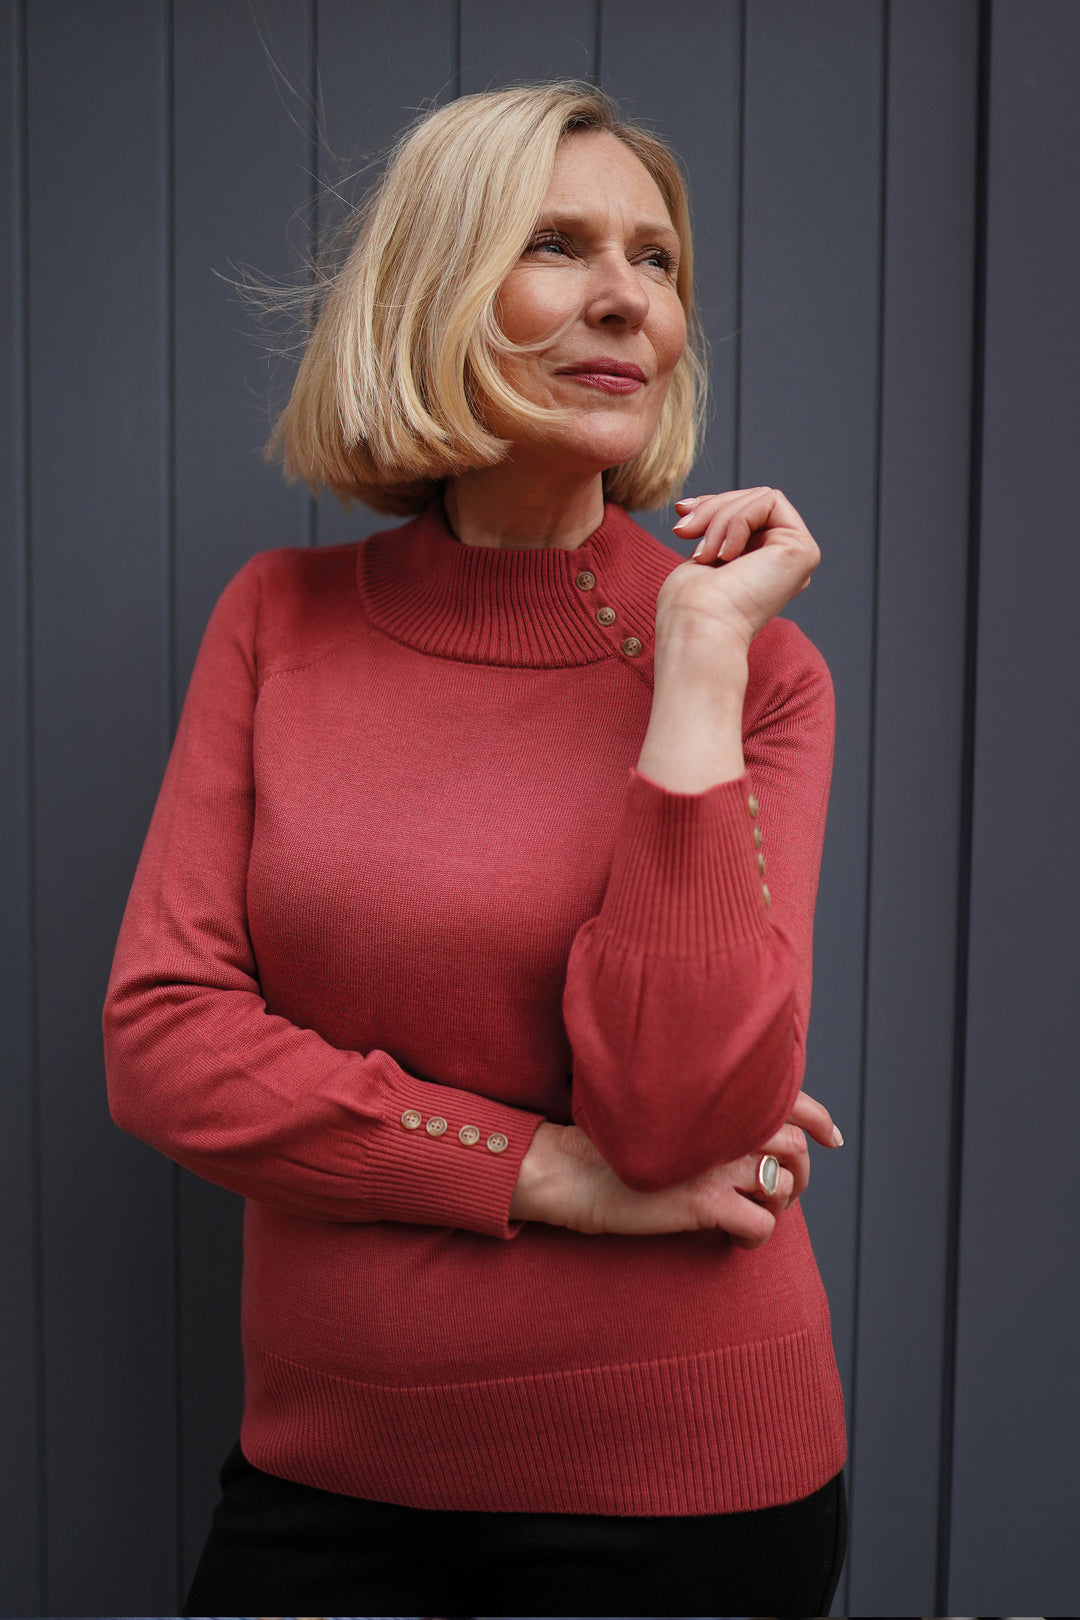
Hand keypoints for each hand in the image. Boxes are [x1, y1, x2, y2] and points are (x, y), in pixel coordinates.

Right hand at [511, 1091, 841, 1247]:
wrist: (568, 1170)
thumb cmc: (609, 1146)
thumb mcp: (664, 1118)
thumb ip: (705, 1117)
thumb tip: (745, 1133)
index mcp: (713, 1099)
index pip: (787, 1098)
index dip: (818, 1118)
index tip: (832, 1137)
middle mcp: (721, 1125)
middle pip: (794, 1147)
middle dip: (798, 1174)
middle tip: (781, 1193)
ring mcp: (715, 1163)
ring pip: (783, 1187)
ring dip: (776, 1206)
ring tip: (747, 1213)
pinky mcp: (704, 1201)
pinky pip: (760, 1225)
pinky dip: (753, 1237)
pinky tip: (730, 1237)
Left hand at [659, 486, 819, 651]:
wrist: (698, 627)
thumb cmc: (689, 605)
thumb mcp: (698, 554)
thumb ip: (709, 530)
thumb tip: (689, 505)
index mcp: (763, 565)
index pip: (744, 512)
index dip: (712, 504)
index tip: (681, 512)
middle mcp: (785, 562)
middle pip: (753, 500)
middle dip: (712, 509)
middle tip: (684, 532)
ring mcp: (798, 556)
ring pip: (760, 498)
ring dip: (720, 519)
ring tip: (704, 554)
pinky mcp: (803, 550)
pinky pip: (770, 502)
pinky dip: (737, 521)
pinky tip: (726, 556)